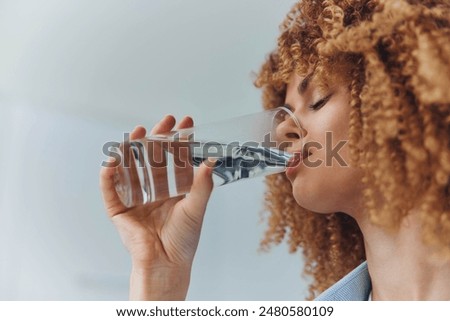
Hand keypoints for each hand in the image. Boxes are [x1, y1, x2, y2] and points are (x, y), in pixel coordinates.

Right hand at [99, 115, 214, 299]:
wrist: (166, 264)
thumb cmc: (183, 239)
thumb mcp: (195, 208)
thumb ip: (203, 185)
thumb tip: (212, 161)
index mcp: (174, 190)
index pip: (176, 160)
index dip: (181, 142)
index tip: (186, 123)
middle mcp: (154, 191)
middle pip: (154, 159)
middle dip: (159, 139)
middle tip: (165, 120)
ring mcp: (136, 198)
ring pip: (132, 168)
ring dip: (133, 150)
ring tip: (139, 131)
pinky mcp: (119, 210)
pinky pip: (110, 190)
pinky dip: (108, 175)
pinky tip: (112, 160)